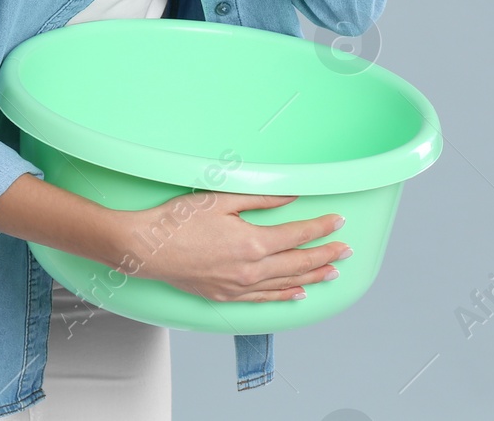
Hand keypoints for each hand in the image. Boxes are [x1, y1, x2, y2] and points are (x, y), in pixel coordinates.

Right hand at [110, 191, 349, 302]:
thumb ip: (260, 199)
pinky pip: (265, 299)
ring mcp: (239, 286)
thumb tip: (290, 195)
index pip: (297, 236)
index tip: (338, 222)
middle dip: (326, 254)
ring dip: (313, 276)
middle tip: (346, 249)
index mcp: (252, 243)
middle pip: (299, 262)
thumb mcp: (221, 200)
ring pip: (286, 283)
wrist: (146, 249)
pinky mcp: (226, 296)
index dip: (321, 228)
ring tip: (333, 271)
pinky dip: (285, 296)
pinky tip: (299, 293)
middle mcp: (250, 270)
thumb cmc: (178, 221)